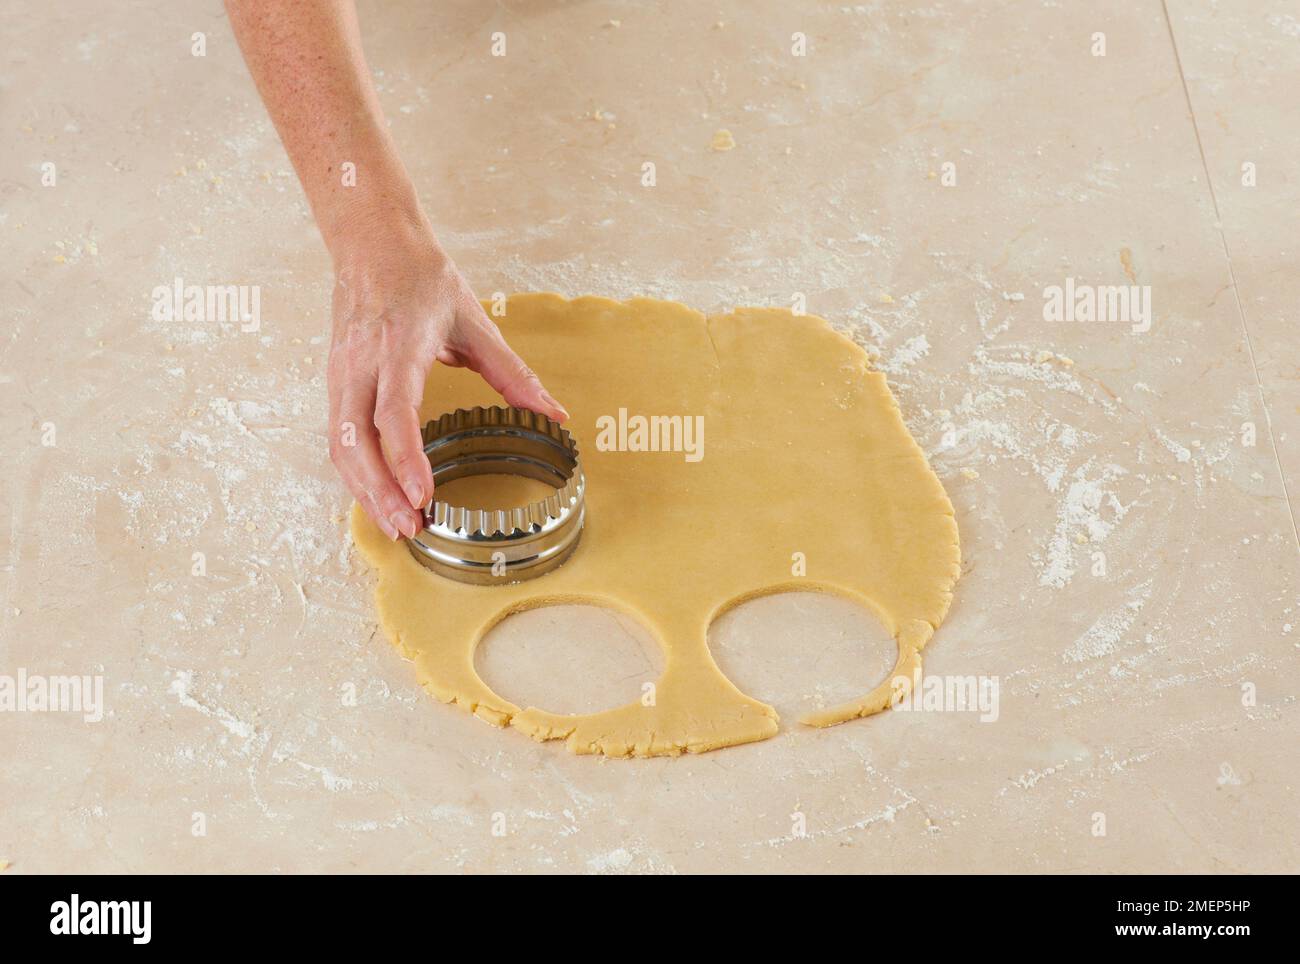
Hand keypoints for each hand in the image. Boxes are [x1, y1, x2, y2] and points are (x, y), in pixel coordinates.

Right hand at [327, 215, 567, 540]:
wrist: (371, 243)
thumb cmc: (422, 279)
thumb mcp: (476, 321)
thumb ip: (514, 373)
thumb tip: (555, 414)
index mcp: (399, 346)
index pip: (394, 410)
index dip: (406, 456)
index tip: (421, 493)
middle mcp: (361, 365)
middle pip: (358, 441)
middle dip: (381, 491)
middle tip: (412, 528)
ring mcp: (340, 375)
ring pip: (341, 445)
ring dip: (365, 491)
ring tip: (398, 526)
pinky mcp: (333, 384)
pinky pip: (338, 438)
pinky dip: (356, 474)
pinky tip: (379, 499)